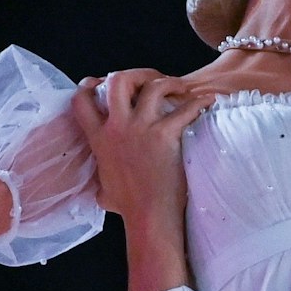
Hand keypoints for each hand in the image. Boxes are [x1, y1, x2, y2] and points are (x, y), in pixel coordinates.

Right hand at [70, 69, 213, 225]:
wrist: (148, 217)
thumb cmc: (129, 208)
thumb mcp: (103, 188)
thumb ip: (101, 177)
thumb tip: (100, 189)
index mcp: (99, 139)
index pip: (81, 100)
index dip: (90, 84)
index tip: (104, 82)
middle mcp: (117, 128)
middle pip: (118, 80)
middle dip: (136, 73)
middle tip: (152, 80)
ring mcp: (142, 129)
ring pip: (152, 86)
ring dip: (168, 82)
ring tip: (181, 88)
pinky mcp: (166, 135)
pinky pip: (186, 108)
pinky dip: (199, 102)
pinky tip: (208, 101)